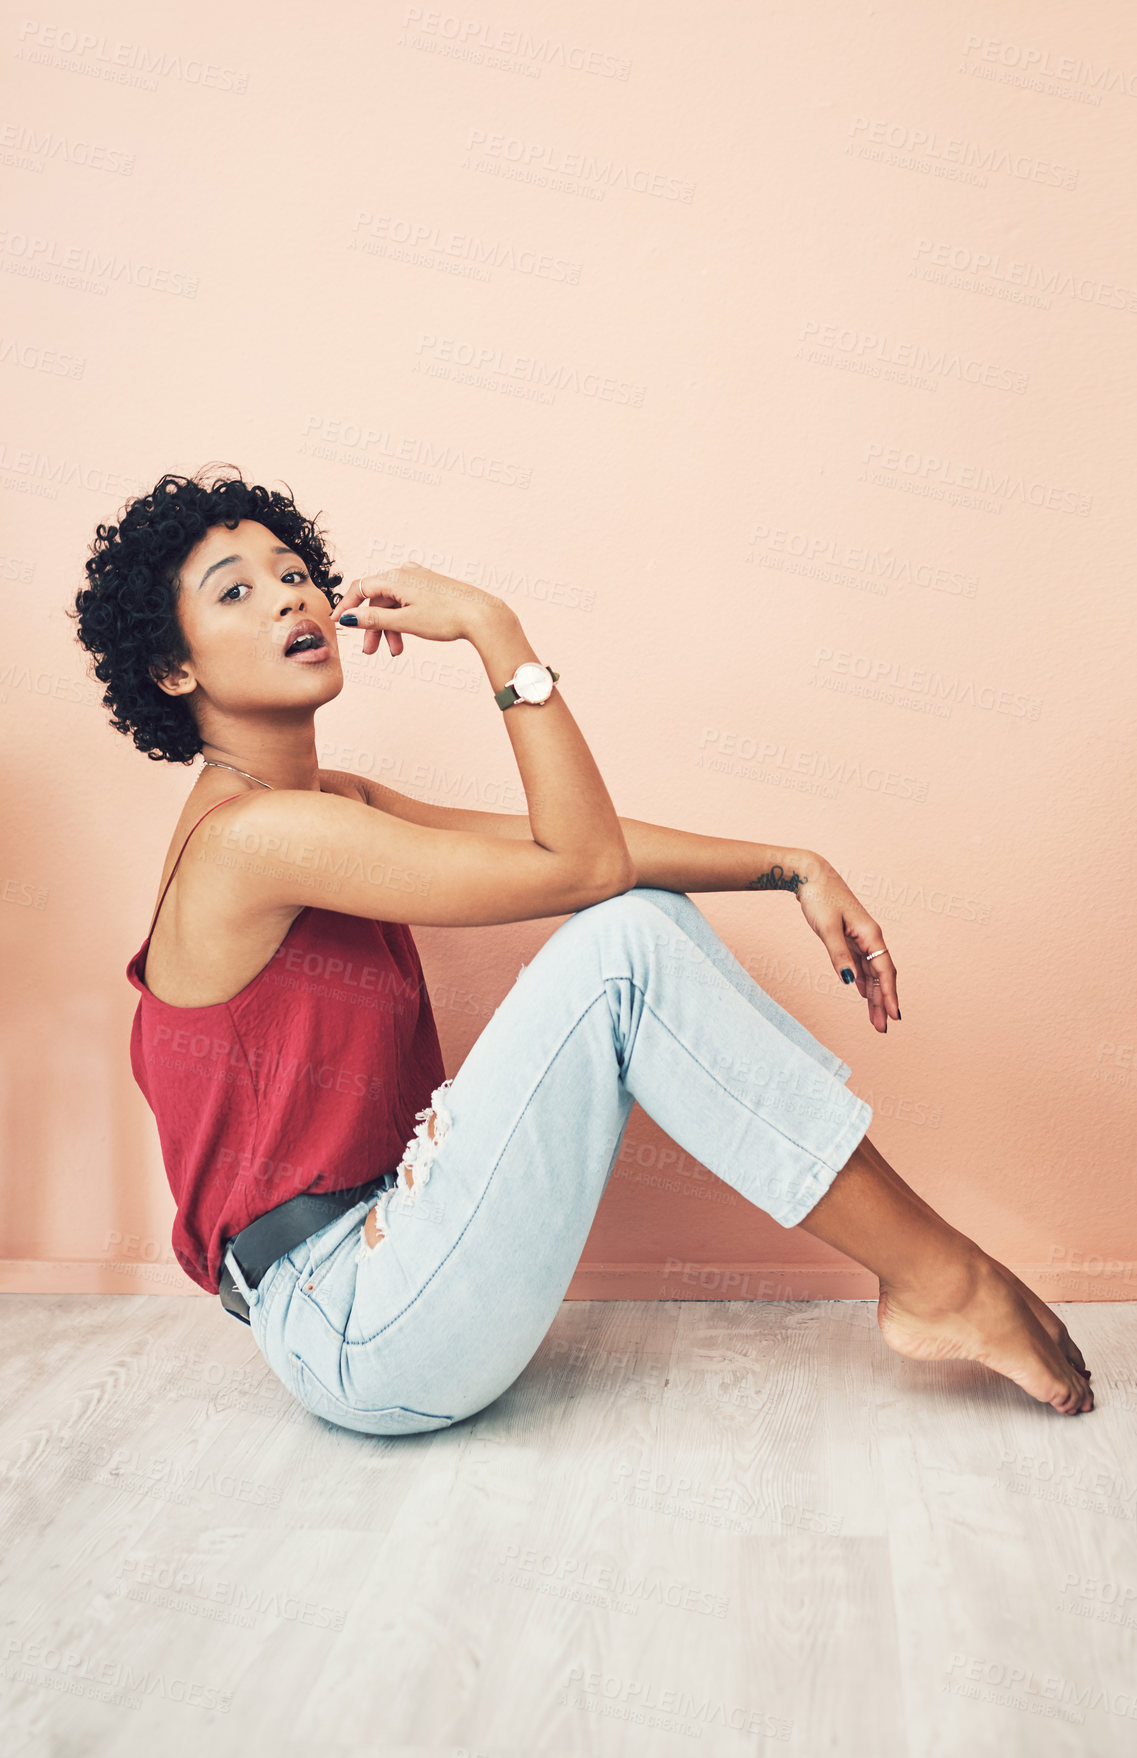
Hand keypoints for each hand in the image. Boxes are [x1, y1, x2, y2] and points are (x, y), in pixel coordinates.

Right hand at [331, 563, 507, 657]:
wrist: (481, 615)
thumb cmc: (446, 616)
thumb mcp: (405, 621)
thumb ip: (374, 620)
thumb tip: (349, 617)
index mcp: (396, 578)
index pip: (361, 588)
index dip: (347, 606)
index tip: (338, 623)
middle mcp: (405, 574)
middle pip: (378, 600)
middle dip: (373, 626)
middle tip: (370, 651)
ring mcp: (419, 580)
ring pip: (393, 605)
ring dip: (390, 629)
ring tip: (395, 651)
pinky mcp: (431, 589)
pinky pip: (408, 604)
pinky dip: (403, 622)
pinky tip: (407, 638)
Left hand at [795, 856, 899, 1032]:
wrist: (809, 875)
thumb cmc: (820, 898)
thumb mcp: (827, 929)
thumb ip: (839, 955)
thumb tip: (850, 982)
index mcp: (870, 934)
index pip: (885, 970)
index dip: (890, 994)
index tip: (894, 1016)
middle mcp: (870, 938)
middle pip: (881, 976)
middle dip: (883, 1002)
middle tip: (882, 1028)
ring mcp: (860, 938)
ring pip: (872, 972)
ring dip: (874, 996)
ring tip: (875, 1019)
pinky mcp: (849, 938)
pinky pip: (861, 965)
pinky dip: (864, 981)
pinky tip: (864, 995)